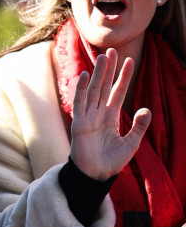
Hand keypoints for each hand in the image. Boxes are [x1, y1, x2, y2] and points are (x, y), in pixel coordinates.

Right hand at [69, 47, 150, 180]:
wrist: (96, 175)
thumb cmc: (112, 161)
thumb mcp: (131, 144)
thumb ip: (139, 127)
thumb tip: (147, 109)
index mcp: (111, 116)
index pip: (118, 92)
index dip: (123, 77)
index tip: (129, 61)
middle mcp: (99, 113)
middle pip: (104, 86)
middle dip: (109, 69)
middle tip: (112, 50)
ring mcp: (88, 116)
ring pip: (93, 90)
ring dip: (97, 74)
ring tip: (103, 57)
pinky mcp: (79, 123)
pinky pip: (80, 102)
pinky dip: (81, 89)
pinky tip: (84, 75)